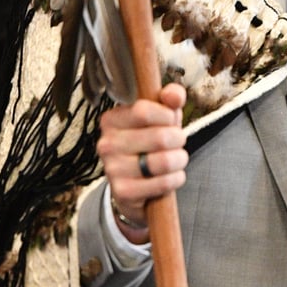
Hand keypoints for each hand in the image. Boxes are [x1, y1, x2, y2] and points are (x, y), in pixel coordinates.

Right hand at [97, 85, 188, 240]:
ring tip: (175, 160)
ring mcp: (112, 169)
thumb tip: (174, 95)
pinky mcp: (123, 191)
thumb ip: (170, 99)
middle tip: (176, 143)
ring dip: (179, 160)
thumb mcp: (160, 117)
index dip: (167, 116)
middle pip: (160, 137)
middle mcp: (107, 144)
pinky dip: (175, 179)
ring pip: (164, 161)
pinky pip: (163, 183)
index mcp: (112, 120)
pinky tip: (170, 176)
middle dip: (179, 140)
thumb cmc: (149, 144)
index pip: (144, 111)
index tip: (170, 121)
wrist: (135, 184)